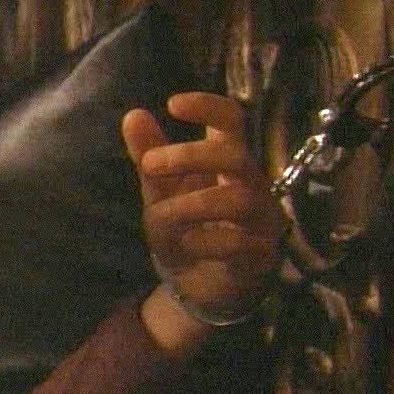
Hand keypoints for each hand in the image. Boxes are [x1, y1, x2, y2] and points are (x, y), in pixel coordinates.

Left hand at [122, 92, 281, 354]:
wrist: (201, 288)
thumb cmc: (187, 230)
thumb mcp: (161, 192)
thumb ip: (150, 157)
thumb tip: (132, 115)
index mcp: (228, 163)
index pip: (232, 121)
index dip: (208, 107)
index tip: (172, 105)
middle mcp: (251, 185)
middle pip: (236, 156)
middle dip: (190, 157)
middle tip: (149, 165)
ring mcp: (261, 221)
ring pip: (238, 199)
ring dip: (191, 205)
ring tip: (161, 216)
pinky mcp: (261, 255)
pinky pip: (239, 244)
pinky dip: (206, 242)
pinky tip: (186, 246)